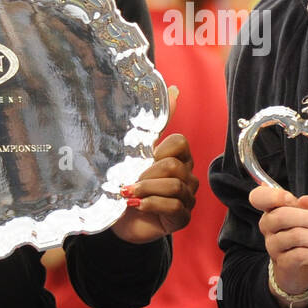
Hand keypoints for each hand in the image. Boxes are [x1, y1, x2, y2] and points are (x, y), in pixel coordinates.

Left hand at [111, 86, 197, 243]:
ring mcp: (188, 197)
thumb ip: (156, 122)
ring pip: (175, 186)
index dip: (159, 150)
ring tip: (129, 194)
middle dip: (147, 173)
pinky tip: (137, 206)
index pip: (179, 143)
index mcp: (179, 157)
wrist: (119, 219)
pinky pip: (174, 207)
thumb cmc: (129, 184)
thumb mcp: (137, 151)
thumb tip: (174, 89)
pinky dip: (152, 205)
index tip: (142, 158)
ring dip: (147, 189)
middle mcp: (187, 175)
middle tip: (129, 181)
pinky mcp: (182, 218)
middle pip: (175, 166)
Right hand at [249, 184, 307, 298]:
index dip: (274, 196)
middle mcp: (267, 226)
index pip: (258, 197)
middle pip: (282, 216)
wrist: (300, 265)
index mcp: (271, 209)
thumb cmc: (304, 233)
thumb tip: (306, 200)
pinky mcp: (282, 263)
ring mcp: (273, 245)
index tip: (291, 199)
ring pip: (295, 236)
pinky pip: (300, 255)